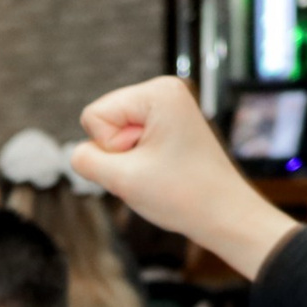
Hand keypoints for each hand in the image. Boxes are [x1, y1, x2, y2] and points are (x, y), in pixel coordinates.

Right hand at [69, 77, 293, 277]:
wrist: (226, 216)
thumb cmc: (184, 196)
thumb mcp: (121, 179)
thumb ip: (85, 159)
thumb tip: (80, 152)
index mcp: (157, 92)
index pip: (94, 116)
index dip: (110, 148)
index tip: (145, 162)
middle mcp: (164, 90)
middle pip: (105, 121)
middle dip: (119, 153)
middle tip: (153, 170)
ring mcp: (168, 107)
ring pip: (116, 134)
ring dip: (129, 160)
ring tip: (160, 172)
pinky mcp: (170, 124)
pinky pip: (132, 141)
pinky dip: (140, 161)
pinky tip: (163, 172)